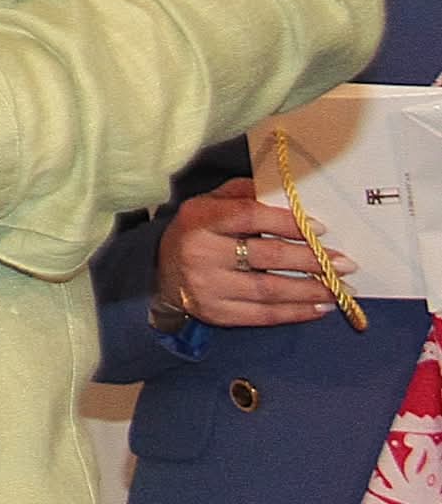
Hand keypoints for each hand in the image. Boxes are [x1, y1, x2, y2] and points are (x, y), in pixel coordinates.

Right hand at [155, 179, 348, 325]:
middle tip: (344, 263)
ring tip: (340, 288)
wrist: (163, 277)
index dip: (288, 223)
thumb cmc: (197, 234)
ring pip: (270, 290)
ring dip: (311, 290)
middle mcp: (201, 253)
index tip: (320, 229)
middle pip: (267, 256)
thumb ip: (243, 195)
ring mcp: (208, 287)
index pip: (250, 216)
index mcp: (200, 219)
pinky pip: (264, 315)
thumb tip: (287, 191)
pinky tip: (320, 307)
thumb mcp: (209, 204)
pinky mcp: (217, 314)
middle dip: (312, 260)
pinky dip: (297, 313)